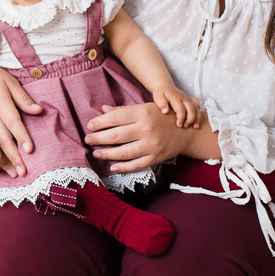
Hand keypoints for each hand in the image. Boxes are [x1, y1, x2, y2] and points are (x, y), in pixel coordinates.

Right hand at [0, 61, 42, 177]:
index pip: (14, 123)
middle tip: (22, 172)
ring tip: (13, 174)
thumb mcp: (11, 83)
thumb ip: (24, 98)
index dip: (22, 136)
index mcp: (0, 104)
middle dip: (13, 157)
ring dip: (3, 160)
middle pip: (3, 139)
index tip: (30, 150)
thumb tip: (39, 110)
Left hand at [84, 102, 200, 172]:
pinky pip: (135, 165)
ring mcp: (151, 145)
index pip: (115, 117)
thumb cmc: (162, 117)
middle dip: (98, 138)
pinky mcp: (155, 158)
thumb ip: (124, 110)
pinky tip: (112, 166)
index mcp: (143, 113)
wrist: (186, 131)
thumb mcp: (145, 108)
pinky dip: (122, 167)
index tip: (90, 126)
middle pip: (116, 135)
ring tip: (96, 152)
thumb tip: (103, 109)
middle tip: (88, 139)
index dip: (99, 122)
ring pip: (123, 152)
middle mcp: (146, 129)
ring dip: (106, 153)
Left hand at [151, 85, 200, 127]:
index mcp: (175, 98)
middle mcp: (183, 98)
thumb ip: (161, 103)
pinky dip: (198, 111)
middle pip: (191, 109)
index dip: (181, 118)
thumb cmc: (161, 93)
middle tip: (185, 126)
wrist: (165, 86)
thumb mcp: (158, 97)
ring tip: (195, 126)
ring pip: (196, 108)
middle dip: (190, 119)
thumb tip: (165, 111)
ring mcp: (187, 98)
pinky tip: (196, 118)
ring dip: (197, 117)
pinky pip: (197, 104)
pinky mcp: (189, 99)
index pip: (181, 109)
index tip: (179, 125)